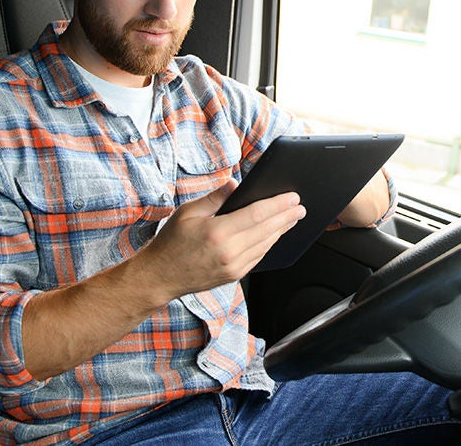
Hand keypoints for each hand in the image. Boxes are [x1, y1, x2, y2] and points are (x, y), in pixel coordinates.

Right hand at [138, 183, 305, 301]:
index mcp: (217, 232)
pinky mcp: (234, 275)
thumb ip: (215, 197)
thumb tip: (235, 184)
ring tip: (292, 218)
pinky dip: (269, 243)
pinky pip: (258, 256)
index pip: (257, 215)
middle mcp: (229, 251)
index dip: (278, 205)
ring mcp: (233, 266)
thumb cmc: (171, 242)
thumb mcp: (188, 212)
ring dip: (281, 230)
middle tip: (300, 207)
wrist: (160, 277)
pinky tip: (275, 234)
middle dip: (287, 216)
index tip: (292, 197)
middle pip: (267, 230)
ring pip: (266, 244)